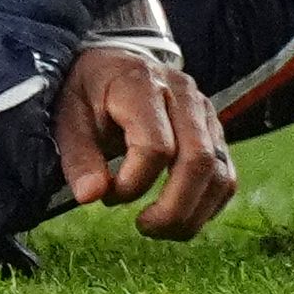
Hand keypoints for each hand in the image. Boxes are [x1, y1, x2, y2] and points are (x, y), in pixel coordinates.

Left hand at [58, 43, 236, 241]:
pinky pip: (225, 175)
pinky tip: (179, 215)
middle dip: (174, 208)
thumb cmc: (88, 91)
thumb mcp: (68, 116)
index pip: (155, 145)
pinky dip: (207, 205)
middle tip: (144, 227)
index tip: (109, 196)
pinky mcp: (215, 131)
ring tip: (159, 228)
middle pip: (197, 161)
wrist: (111, 64)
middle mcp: (182, 94)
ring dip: (193, 213)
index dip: (134, 182)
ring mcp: (204, 112)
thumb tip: (90, 196)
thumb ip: (78, 156)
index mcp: (141, 84)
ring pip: (218, 173)